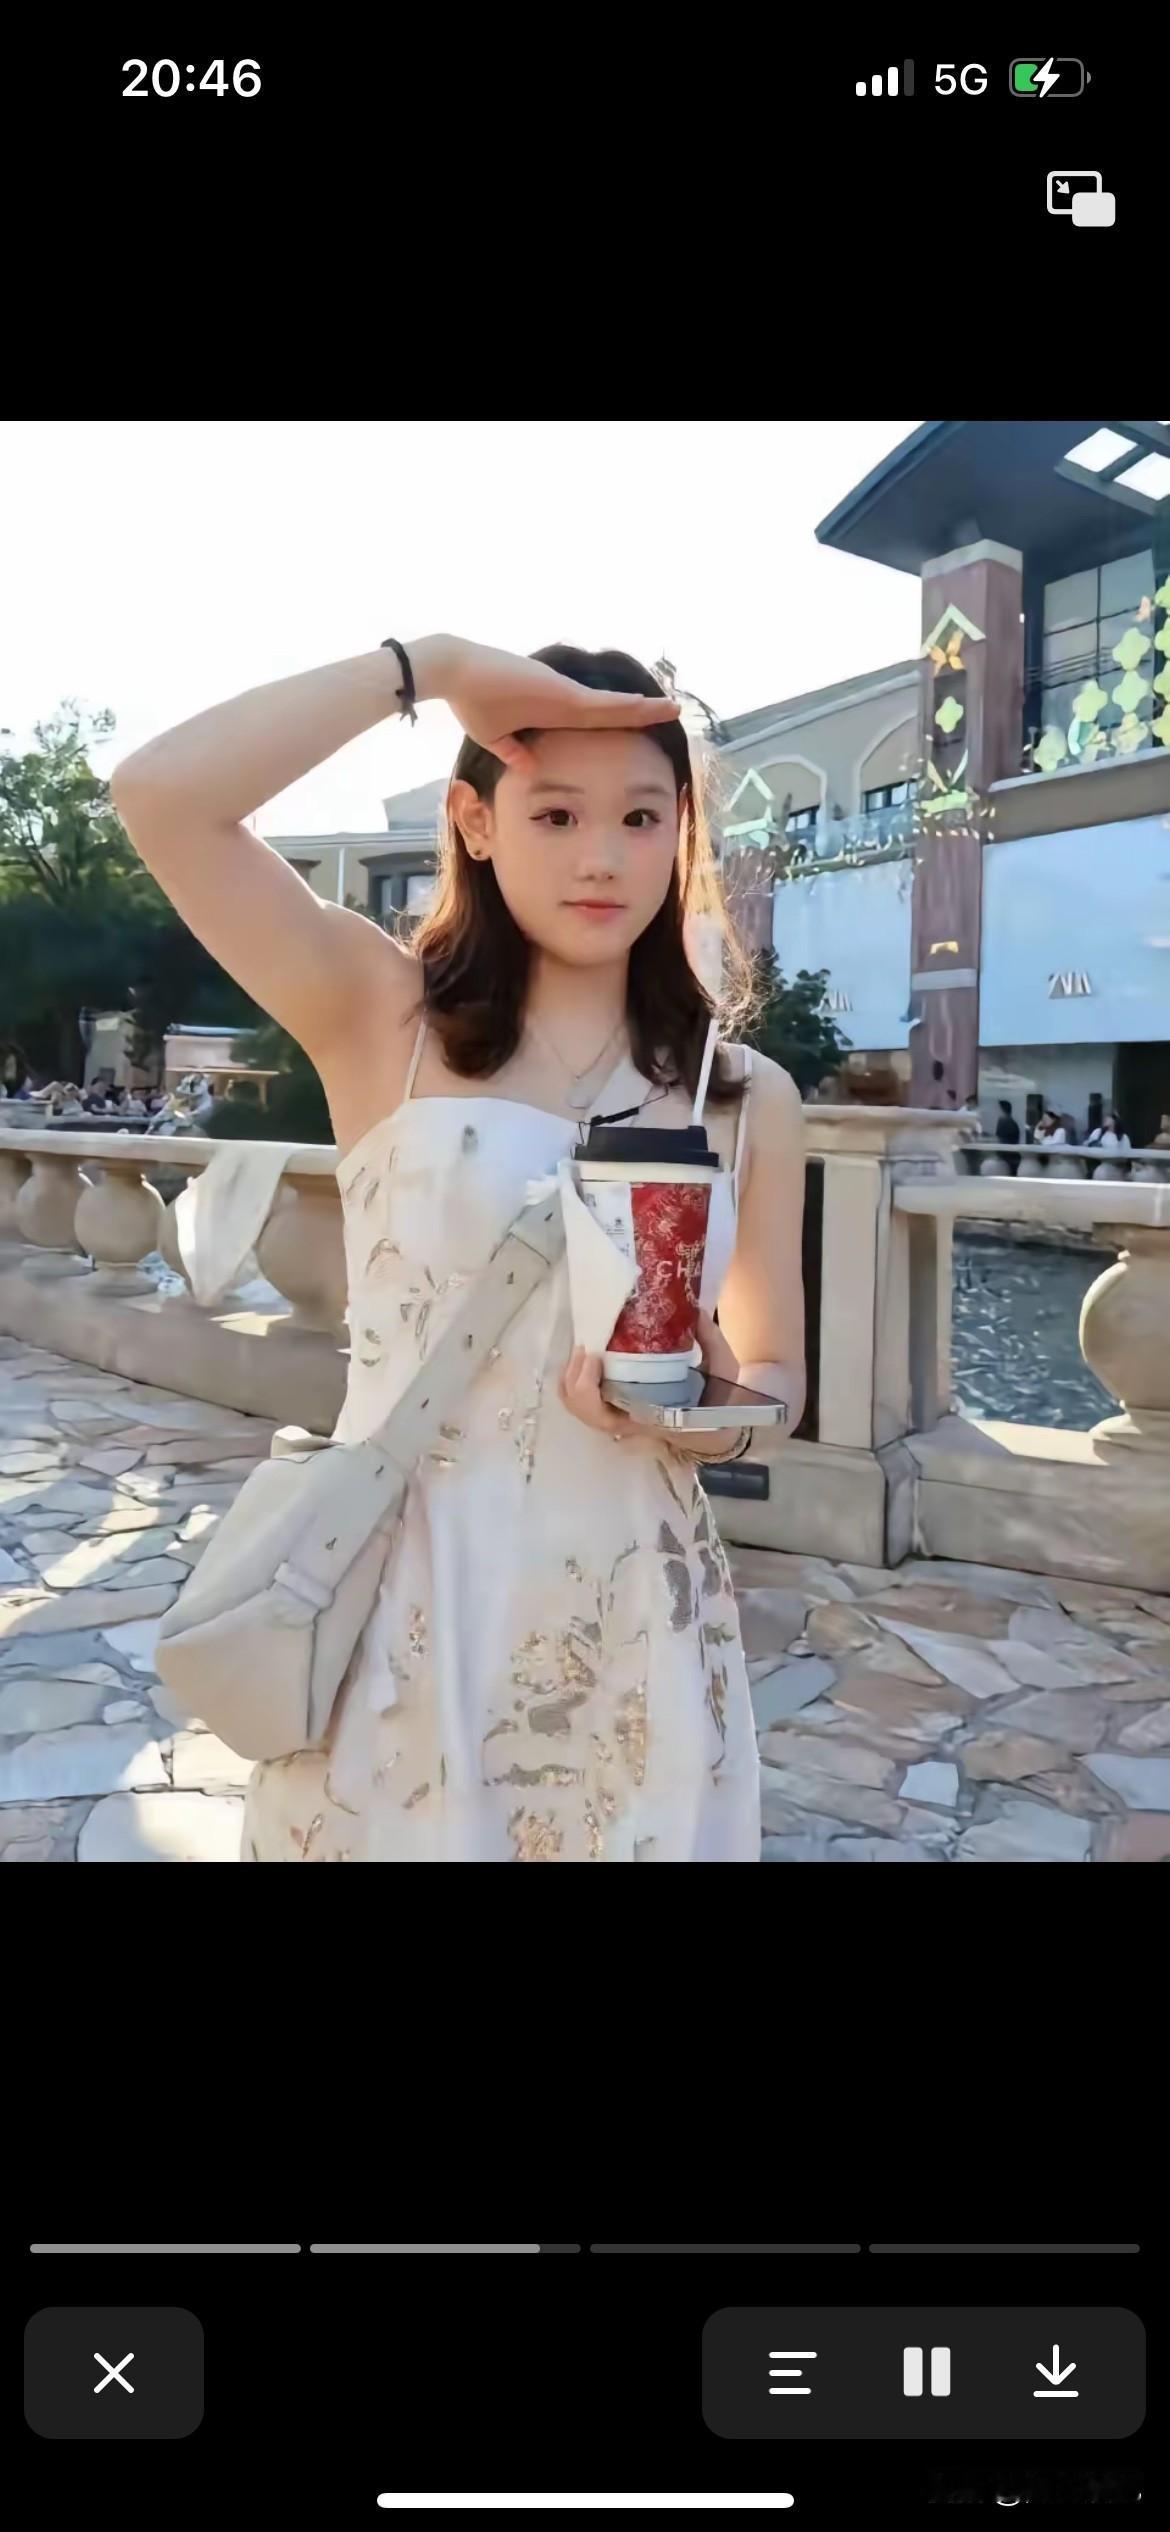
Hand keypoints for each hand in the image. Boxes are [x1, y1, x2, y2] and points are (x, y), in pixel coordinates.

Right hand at [412, 635, 679, 772]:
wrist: (454, 674)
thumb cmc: (471, 701)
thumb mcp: (494, 736)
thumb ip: (513, 751)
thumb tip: (529, 766)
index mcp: (553, 714)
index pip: (597, 722)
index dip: (622, 725)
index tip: (645, 728)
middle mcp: (565, 702)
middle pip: (614, 712)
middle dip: (644, 714)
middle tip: (674, 713)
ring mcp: (565, 695)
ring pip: (614, 705)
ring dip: (645, 708)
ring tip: (674, 708)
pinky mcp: (561, 691)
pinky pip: (601, 703)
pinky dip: (625, 706)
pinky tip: (648, 707)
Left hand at [557, 1312, 743, 1459]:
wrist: (718, 1427)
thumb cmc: (718, 1399)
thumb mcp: (722, 1369)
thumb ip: (708, 1340)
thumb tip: (694, 1309)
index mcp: (653, 1417)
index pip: (608, 1418)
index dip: (589, 1391)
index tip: (596, 1357)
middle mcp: (631, 1422)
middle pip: (586, 1412)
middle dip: (577, 1379)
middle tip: (587, 1348)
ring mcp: (621, 1418)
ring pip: (580, 1409)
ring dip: (572, 1378)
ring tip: (584, 1349)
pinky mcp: (616, 1409)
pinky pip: (583, 1402)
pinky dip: (574, 1381)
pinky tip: (584, 1358)